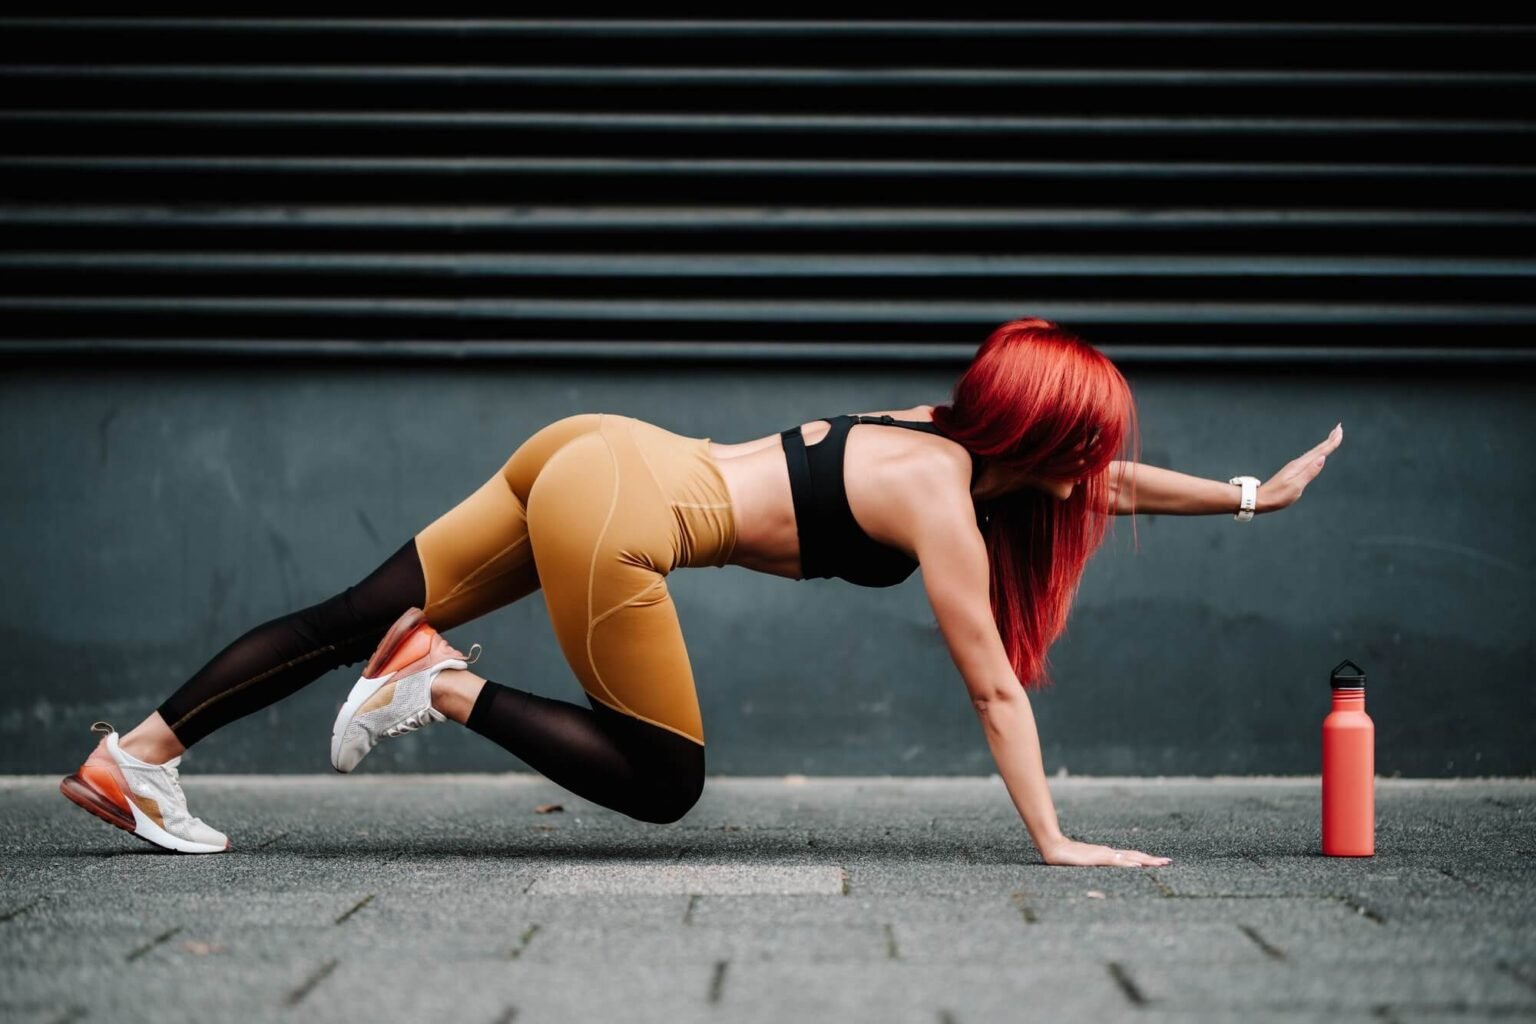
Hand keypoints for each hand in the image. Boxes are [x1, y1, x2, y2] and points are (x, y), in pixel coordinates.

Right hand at [1041, 836, 1171, 867]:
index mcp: (1109, 855)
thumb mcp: (1087, 862)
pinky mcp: (1095, 858)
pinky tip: (1137, 865)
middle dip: (1152, 860)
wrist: (1054, 847)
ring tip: (1159, 864)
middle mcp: (1109, 853)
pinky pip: (1115, 861)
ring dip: (1145, 861)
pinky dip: (1127, 863)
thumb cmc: (1068, 856)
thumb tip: (1113, 865)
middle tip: (1168, 862)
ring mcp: (1103, 855)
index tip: (1163, 862)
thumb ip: (1098, 863)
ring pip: (1129, 857)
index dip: (1148, 859)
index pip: (1132, 857)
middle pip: (1135, 856)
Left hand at [1259, 422, 1342, 513]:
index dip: (1331, 442)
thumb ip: (1310, 472)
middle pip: (1317, 449)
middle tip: (1340, 428)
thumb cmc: (1278, 496)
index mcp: (1300, 466)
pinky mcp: (1293, 471)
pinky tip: (1318, 454)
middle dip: (1330, 439)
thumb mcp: (1296, 486)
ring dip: (1324, 445)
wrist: (1260, 499)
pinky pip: (1309, 458)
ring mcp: (1295, 466)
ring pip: (1314, 452)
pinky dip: (1317, 453)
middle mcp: (1298, 463)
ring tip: (1332, 437)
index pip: (1320, 452)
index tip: (1340, 430)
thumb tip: (1323, 458)